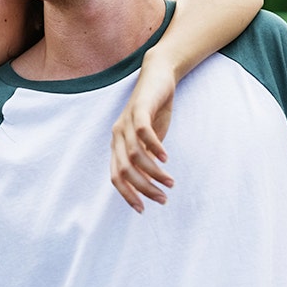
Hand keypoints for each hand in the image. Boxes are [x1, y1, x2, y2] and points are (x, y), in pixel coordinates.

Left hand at [110, 55, 175, 212]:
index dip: (127, 195)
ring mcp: (126, 122)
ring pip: (135, 155)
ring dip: (153, 173)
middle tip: (163, 198)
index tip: (143, 209)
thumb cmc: (154, 111)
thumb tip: (151, 183)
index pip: (116, 177)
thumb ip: (147, 159)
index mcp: (118, 145)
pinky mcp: (139, 109)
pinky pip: (143, 132)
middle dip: (144, 189)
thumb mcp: (150, 140)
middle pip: (125, 171)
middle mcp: (117, 135)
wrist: (158, 77)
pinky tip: (166, 158)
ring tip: (170, 182)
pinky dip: (154, 148)